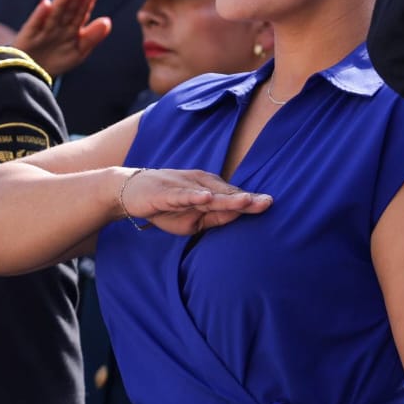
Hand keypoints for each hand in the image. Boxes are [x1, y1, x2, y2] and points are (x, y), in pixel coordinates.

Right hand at [13, 0, 112, 77]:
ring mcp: (44, 28)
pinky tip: (46, 4)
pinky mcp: (29, 35)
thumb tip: (107, 21)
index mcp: (71, 27)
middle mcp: (58, 25)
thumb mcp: (79, 51)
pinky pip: (35, 24)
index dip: (86, 2)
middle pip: (69, 10)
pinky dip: (40, 15)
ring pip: (55, 14)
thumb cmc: (57, 60)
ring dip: (61, 1)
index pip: (81, 12)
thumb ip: (93, 36)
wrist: (32, 74)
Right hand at [117, 167, 272, 234]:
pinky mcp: (166, 192)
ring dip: (227, 198)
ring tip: (246, 201)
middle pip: (227, 194)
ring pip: (209, 194)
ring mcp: (183, 186)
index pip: (233, 198)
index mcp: (209, 189)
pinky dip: (194, 196)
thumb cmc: (166, 206)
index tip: (271, 205)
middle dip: (246, 199)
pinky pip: (182, 195)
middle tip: (268, 202)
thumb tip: (237, 218)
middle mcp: (200, 184)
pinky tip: (206, 198)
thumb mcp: (193, 219)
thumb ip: (215, 219)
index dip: (251, 202)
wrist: (132, 192)